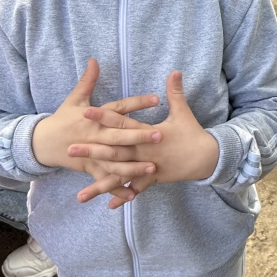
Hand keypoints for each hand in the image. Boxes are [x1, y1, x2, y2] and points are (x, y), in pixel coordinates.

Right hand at [32, 59, 160, 189]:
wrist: (42, 143)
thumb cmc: (62, 119)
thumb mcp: (74, 99)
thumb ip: (88, 80)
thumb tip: (94, 60)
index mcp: (94, 117)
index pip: (119, 108)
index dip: (137, 103)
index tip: (156, 98)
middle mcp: (95, 136)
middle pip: (120, 136)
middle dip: (139, 136)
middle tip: (160, 135)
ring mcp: (93, 154)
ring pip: (116, 161)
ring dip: (134, 166)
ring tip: (153, 167)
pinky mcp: (90, 169)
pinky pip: (106, 180)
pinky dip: (118, 188)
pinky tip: (134, 193)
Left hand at [73, 71, 219, 207]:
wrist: (206, 158)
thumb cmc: (192, 134)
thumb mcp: (183, 112)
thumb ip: (175, 92)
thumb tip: (176, 71)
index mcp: (148, 134)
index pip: (122, 123)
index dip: (104, 117)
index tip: (86, 112)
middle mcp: (144, 153)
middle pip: (114, 152)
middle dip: (92, 151)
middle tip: (70, 149)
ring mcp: (147, 168)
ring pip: (121, 176)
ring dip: (100, 184)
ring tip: (80, 194)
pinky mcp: (152, 179)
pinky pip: (135, 189)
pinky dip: (123, 196)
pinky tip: (109, 205)